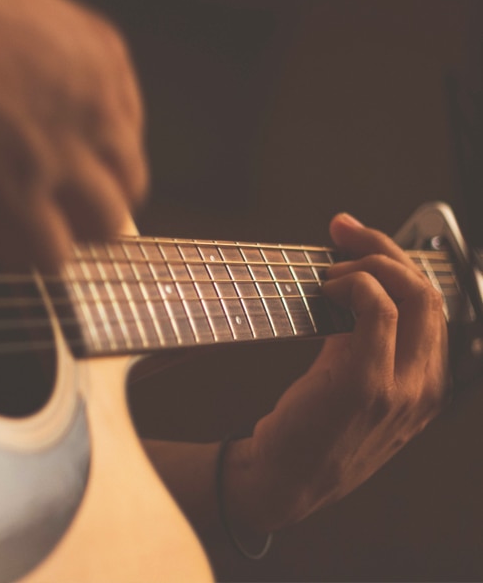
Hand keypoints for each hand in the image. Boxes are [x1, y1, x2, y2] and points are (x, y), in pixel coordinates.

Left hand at [0, 0, 146, 268]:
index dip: (44, 253)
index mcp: (17, 187)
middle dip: (86, 226)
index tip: (38, 242)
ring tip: (78, 161)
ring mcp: (95, 99)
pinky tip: (80, 115)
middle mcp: (68, 148)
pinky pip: (133, 114)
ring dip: (108, 182)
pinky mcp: (107, 55)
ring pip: (132, 173)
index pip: (57, 256)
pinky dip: (113, 127)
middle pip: (111, 223)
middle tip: (65, 209)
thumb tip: (19, 249)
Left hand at [224, 213, 447, 532]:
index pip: (433, 307)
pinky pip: (377, 308)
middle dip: (387, 249)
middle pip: (429, 292)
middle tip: (344, 232)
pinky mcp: (365, 382)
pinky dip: (353, 284)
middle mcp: (425, 388)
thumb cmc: (309, 432)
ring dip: (367, 264)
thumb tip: (352, 288)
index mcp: (426, 388)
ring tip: (329, 270)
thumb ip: (367, 347)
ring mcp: (400, 387)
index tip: (360, 240)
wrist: (281, 482)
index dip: (400, 264)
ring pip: (410, 293)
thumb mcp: (354, 392)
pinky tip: (326, 291)